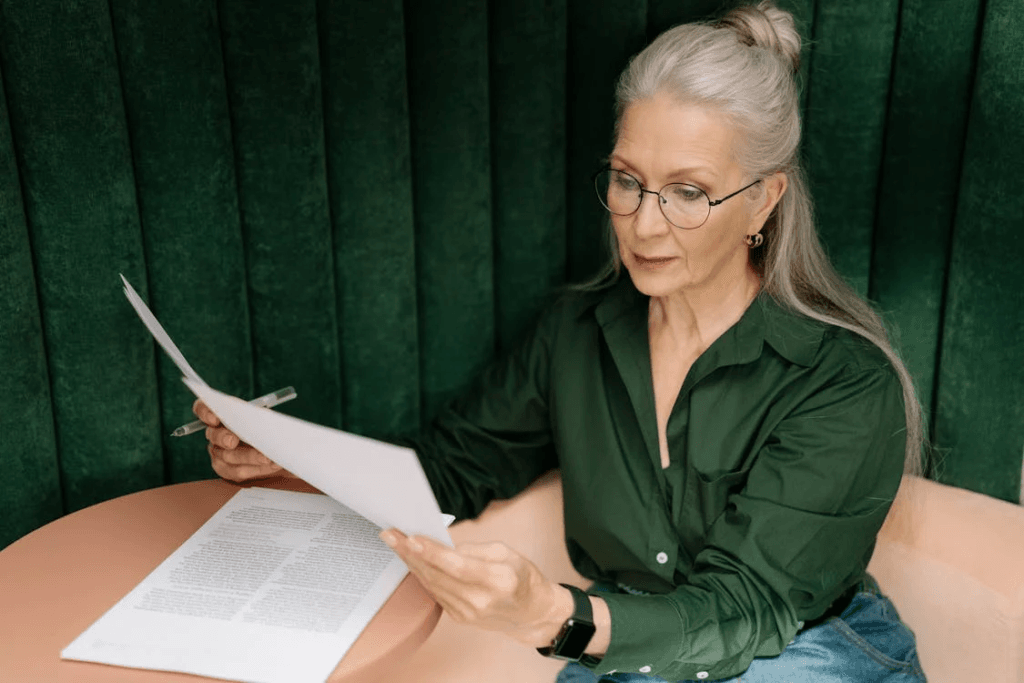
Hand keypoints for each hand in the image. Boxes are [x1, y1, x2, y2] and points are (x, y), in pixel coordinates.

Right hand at [193, 399, 292, 481]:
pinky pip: (239, 471)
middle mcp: (215, 434)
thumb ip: (258, 415)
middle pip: (214, 435)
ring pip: (228, 456)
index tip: (214, 418)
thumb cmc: (263, 425)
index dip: (205, 412)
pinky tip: (272, 464)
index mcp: (219, 414)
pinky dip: (258, 468)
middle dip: (223, 438)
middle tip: (233, 441)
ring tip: (267, 457)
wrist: (270, 445)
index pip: (202, 408)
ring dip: (249, 457)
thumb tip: (264, 417)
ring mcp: (218, 453)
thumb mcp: (262, 416)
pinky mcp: (227, 470)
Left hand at [378, 528, 572, 647]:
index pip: (457, 566)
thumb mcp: (507, 552)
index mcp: (498, 581)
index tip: (411, 538)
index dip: (432, 552)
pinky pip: (435, 592)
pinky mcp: (459, 617)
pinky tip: (410, 559)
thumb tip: (443, 546)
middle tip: (390, 534)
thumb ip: (474, 549)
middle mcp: (480, 601)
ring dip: (411, 562)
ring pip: (431, 584)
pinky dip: (421, 574)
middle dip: (410, 553)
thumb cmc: (522, 577)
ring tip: (395, 542)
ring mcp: (468, 613)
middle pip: (438, 575)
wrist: (531, 613)